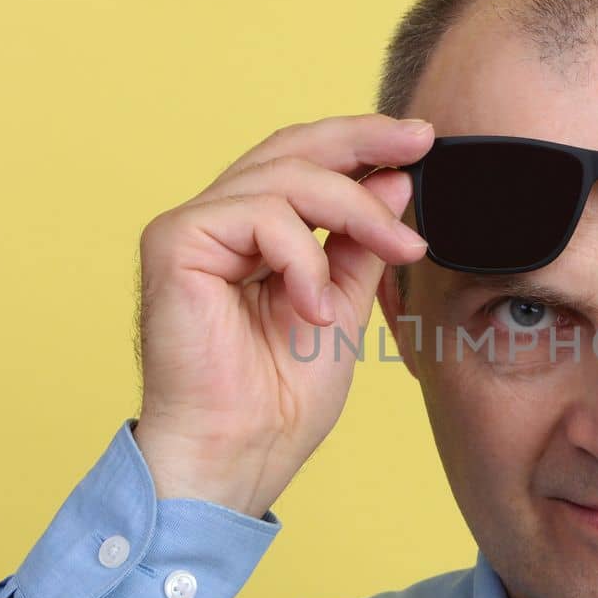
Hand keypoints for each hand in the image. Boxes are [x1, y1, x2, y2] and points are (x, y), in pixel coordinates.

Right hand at [130, 113, 431, 516]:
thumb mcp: (343, 305)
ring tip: (397, 254)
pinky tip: (313, 308)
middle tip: (420, 143)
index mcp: (252, 235)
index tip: (422, 140)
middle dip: (364, 141)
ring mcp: (192, 228)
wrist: (237, 457)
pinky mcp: (175, 242)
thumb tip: (395, 180)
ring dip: (356, 211)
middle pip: (292, 149)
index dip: (362, 144)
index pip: (306, 164)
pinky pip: (258, 214)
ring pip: (286, 176)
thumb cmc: (278, 402)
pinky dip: (303, 258)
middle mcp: (217, 222)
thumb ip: (360, 244)